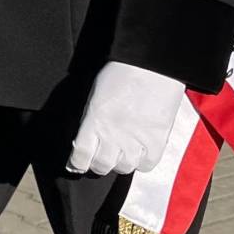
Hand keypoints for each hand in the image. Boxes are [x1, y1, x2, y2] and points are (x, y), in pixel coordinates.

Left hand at [65, 60, 183, 176]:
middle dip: (98, 165)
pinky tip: (139, 153)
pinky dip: (141, 162)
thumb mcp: (94, 96)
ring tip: (120, 154)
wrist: (151, 66)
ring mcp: (136, 139)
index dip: (76, 164)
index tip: (76, 165)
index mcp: (94, 120)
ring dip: (120, 164)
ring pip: (124, 168)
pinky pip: (147, 165)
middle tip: (100, 159)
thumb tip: (85, 140)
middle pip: (102, 166)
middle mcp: (114, 134)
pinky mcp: (157, 140)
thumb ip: (90, 120)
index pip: (81, 155)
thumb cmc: (121, 73)